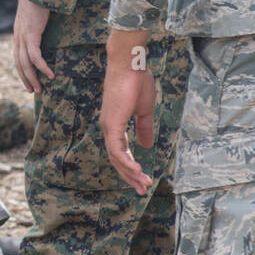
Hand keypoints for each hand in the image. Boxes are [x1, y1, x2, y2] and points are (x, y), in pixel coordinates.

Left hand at [12, 0, 53, 93]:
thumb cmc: (38, 0)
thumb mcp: (36, 16)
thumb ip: (39, 25)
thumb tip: (47, 29)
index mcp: (18, 35)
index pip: (18, 58)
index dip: (22, 71)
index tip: (29, 81)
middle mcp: (18, 38)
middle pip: (19, 64)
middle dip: (26, 79)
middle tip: (33, 90)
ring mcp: (23, 37)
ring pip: (26, 64)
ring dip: (33, 78)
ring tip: (39, 88)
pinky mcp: (31, 35)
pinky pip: (35, 56)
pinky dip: (42, 67)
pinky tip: (50, 74)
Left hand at [100, 30, 155, 194]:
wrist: (130, 64)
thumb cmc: (137, 81)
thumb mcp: (144, 110)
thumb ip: (144, 128)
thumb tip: (146, 146)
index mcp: (115, 125)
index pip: (120, 153)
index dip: (131, 168)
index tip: (143, 179)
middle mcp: (108, 128)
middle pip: (117, 160)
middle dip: (130, 177)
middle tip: (143, 190)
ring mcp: (108, 126)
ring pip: (116, 158)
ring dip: (130, 173)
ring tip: (143, 184)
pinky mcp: (112, 123)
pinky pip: (117, 149)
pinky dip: (126, 161)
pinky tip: (137, 171)